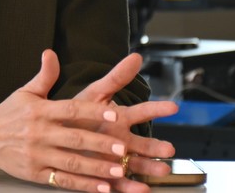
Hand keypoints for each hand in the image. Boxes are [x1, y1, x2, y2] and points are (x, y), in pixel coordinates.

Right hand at [0, 50, 138, 192]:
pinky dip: (83, 185)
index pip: (70, 110)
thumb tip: (50, 53)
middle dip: (98, 143)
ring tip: (118, 169)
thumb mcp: (25, 92)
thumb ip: (44, 76)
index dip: (93, 112)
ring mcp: (36, 155)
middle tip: (122, 147)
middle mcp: (38, 133)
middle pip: (74, 138)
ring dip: (95, 167)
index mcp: (39, 110)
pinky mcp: (35, 173)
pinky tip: (102, 187)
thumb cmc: (9, 113)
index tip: (115, 113)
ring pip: (71, 162)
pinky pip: (63, 180)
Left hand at [74, 52, 178, 192]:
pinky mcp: (107, 175)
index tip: (172, 106)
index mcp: (120, 118)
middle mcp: (122, 139)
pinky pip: (120, 183)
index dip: (156, 108)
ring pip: (137, 164)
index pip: (142, 111)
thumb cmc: (79, 112)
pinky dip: (131, 187)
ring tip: (162, 170)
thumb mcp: (95, 93)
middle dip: (156, 146)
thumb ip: (115, 77)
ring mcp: (116, 158)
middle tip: (169, 149)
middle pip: (143, 143)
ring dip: (150, 167)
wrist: (61, 134)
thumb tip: (135, 56)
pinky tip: (142, 190)